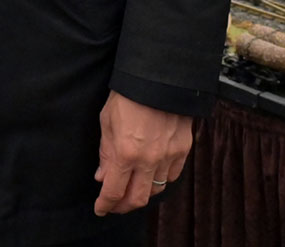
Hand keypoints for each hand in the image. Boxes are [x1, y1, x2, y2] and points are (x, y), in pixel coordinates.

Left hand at [93, 91, 191, 215]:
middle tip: (115, 204)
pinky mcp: (183, 148)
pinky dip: (161, 179)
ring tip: (134, 186)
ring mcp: (169, 155)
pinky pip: (173, 175)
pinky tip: (152, 173)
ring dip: (143, 192)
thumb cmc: (128, 95)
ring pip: (157, 190)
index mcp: (126, 153)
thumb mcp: (107, 122)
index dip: (105, 205)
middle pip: (138, 199)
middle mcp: (149, 159)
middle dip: (123, 206)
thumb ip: (105, 153)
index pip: (114, 192)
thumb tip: (102, 176)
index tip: (100, 208)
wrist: (158, 75)